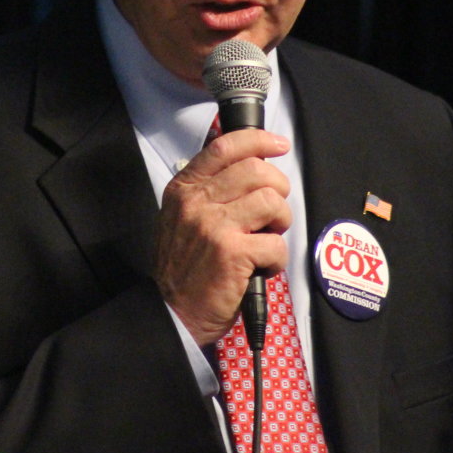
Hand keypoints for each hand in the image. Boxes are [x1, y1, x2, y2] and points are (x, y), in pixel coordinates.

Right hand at [152, 129, 291, 345]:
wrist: (172, 312)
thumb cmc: (183, 268)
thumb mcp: (181, 217)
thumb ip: (208, 190)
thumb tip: (250, 166)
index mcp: (184, 189)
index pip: (224, 147)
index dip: (258, 140)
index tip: (277, 144)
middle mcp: (197, 202)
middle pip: (256, 170)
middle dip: (278, 188)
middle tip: (274, 211)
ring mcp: (214, 226)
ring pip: (272, 202)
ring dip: (280, 222)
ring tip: (268, 238)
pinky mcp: (232, 253)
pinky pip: (276, 243)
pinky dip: (277, 258)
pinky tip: (263, 266)